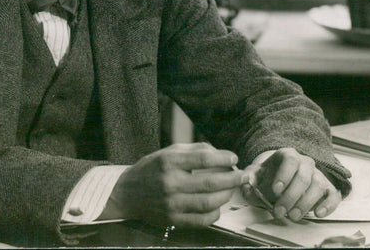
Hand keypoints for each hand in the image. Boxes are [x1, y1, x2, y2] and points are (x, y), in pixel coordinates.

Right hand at [105, 142, 247, 226]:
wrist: (127, 194)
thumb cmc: (151, 170)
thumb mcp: (168, 152)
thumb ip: (193, 150)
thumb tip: (219, 153)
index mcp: (169, 162)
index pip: (203, 159)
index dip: (223, 158)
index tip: (233, 158)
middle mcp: (170, 183)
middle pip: (210, 182)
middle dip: (232, 178)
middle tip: (242, 176)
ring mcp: (171, 204)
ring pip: (209, 202)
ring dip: (226, 195)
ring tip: (231, 189)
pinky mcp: (172, 220)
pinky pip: (201, 220)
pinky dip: (214, 213)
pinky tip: (218, 205)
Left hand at [242, 148, 340, 220]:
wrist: (282, 179)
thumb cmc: (269, 177)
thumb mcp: (256, 175)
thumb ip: (248, 179)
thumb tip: (246, 185)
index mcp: (288, 155)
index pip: (290, 160)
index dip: (284, 174)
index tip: (275, 190)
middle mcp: (305, 163)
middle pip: (303, 176)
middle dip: (291, 196)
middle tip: (279, 211)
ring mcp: (318, 175)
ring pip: (317, 185)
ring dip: (305, 203)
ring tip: (293, 216)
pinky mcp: (327, 189)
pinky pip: (333, 195)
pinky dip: (328, 205)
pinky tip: (318, 213)